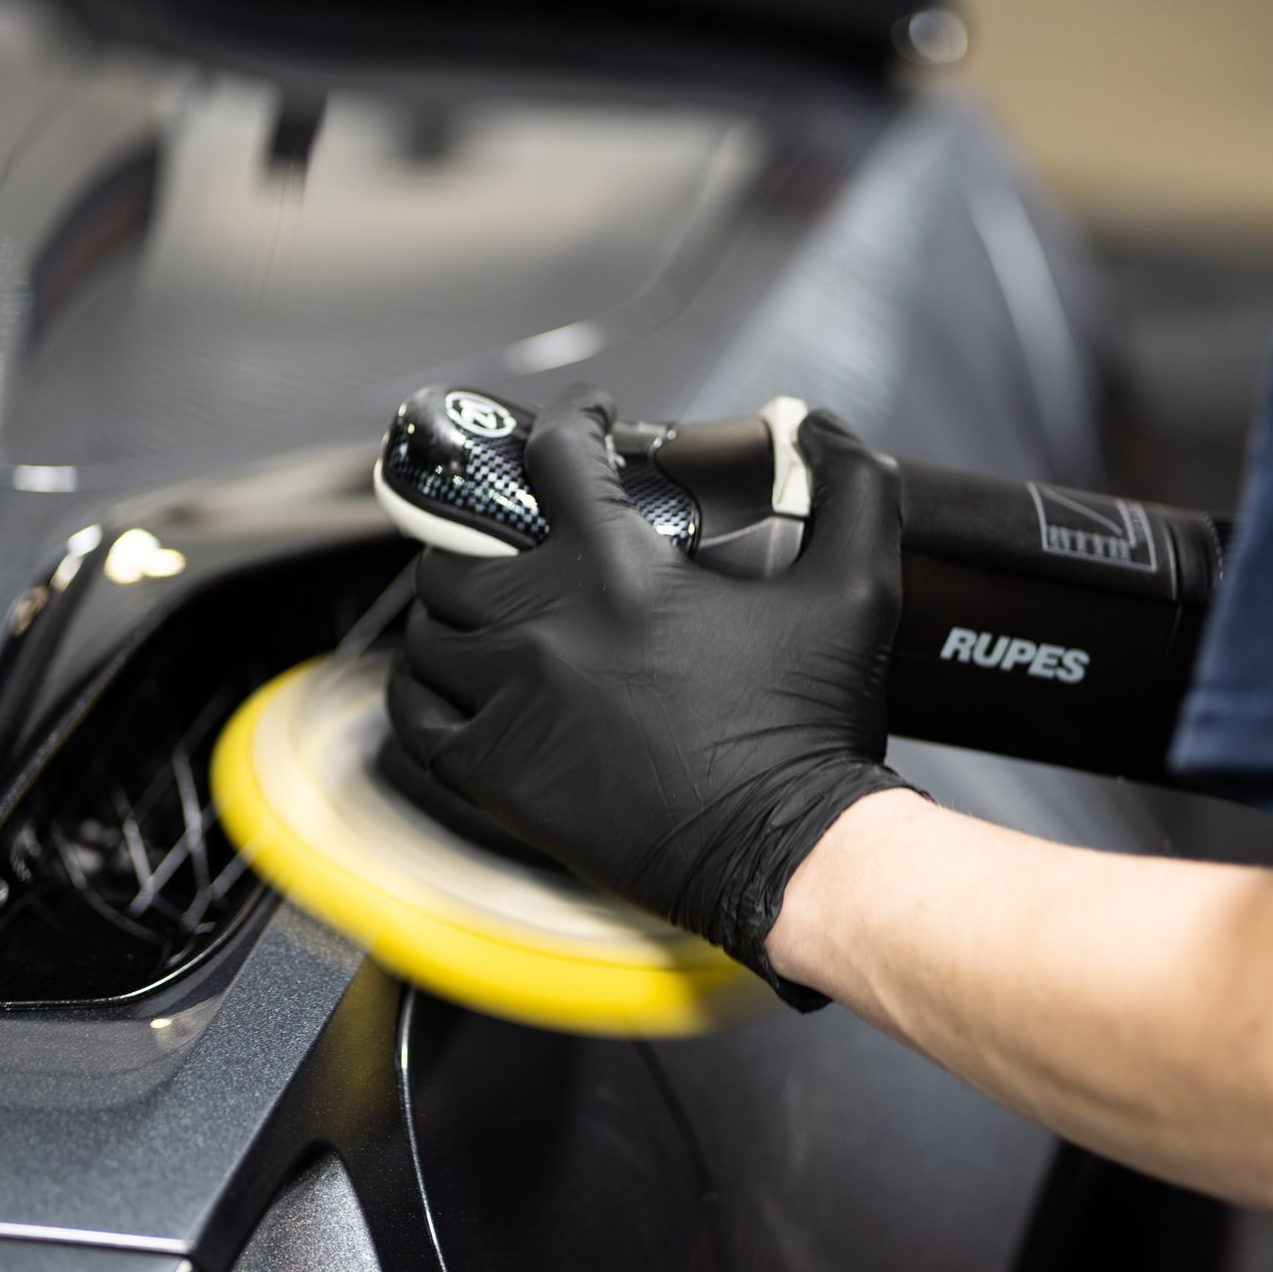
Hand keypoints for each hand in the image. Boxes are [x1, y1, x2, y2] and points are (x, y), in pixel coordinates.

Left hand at [387, 385, 912, 1006]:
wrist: (788, 852)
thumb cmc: (813, 729)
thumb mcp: (858, 590)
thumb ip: (851, 487)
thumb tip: (812, 425)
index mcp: (620, 570)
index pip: (558, 453)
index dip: (573, 418)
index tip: (590, 422)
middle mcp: (545, 626)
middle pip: (464, 544)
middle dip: (492, 528)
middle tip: (530, 538)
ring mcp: (509, 702)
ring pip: (431, 626)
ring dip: (453, 608)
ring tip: (490, 609)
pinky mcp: (494, 774)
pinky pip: (414, 715)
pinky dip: (422, 687)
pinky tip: (451, 680)